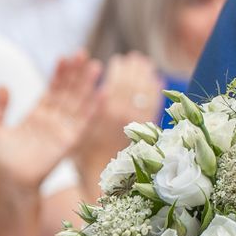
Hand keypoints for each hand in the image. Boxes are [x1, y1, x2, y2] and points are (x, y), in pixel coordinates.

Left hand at [0, 51, 101, 194]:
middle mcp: (53, 123)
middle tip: (83, 53)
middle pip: (68, 93)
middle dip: (76, 74)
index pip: (52, 91)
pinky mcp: (68, 143)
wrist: (2, 185)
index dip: (59, 74)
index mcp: (37, 119)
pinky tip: (103, 94)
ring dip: (87, 86)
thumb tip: (2, 86)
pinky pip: (83, 123)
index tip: (65, 56)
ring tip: (95, 66)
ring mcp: (62, 133)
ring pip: (78, 104)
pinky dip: (94, 109)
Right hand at [73, 52, 162, 178]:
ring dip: (145, 75)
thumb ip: (89, 110)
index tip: (119, 60)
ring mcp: (137, 121)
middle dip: (134, 69)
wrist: (100, 177)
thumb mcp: (80, 131)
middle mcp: (123, 114)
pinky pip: (153, 105)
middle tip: (134, 57)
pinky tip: (156, 80)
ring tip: (145, 63)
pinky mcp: (147, 129)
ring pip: (144, 92)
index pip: (116, 83)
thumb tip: (101, 89)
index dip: (119, 70)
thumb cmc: (83, 154)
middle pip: (132, 85)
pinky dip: (155, 91)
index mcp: (105, 112)